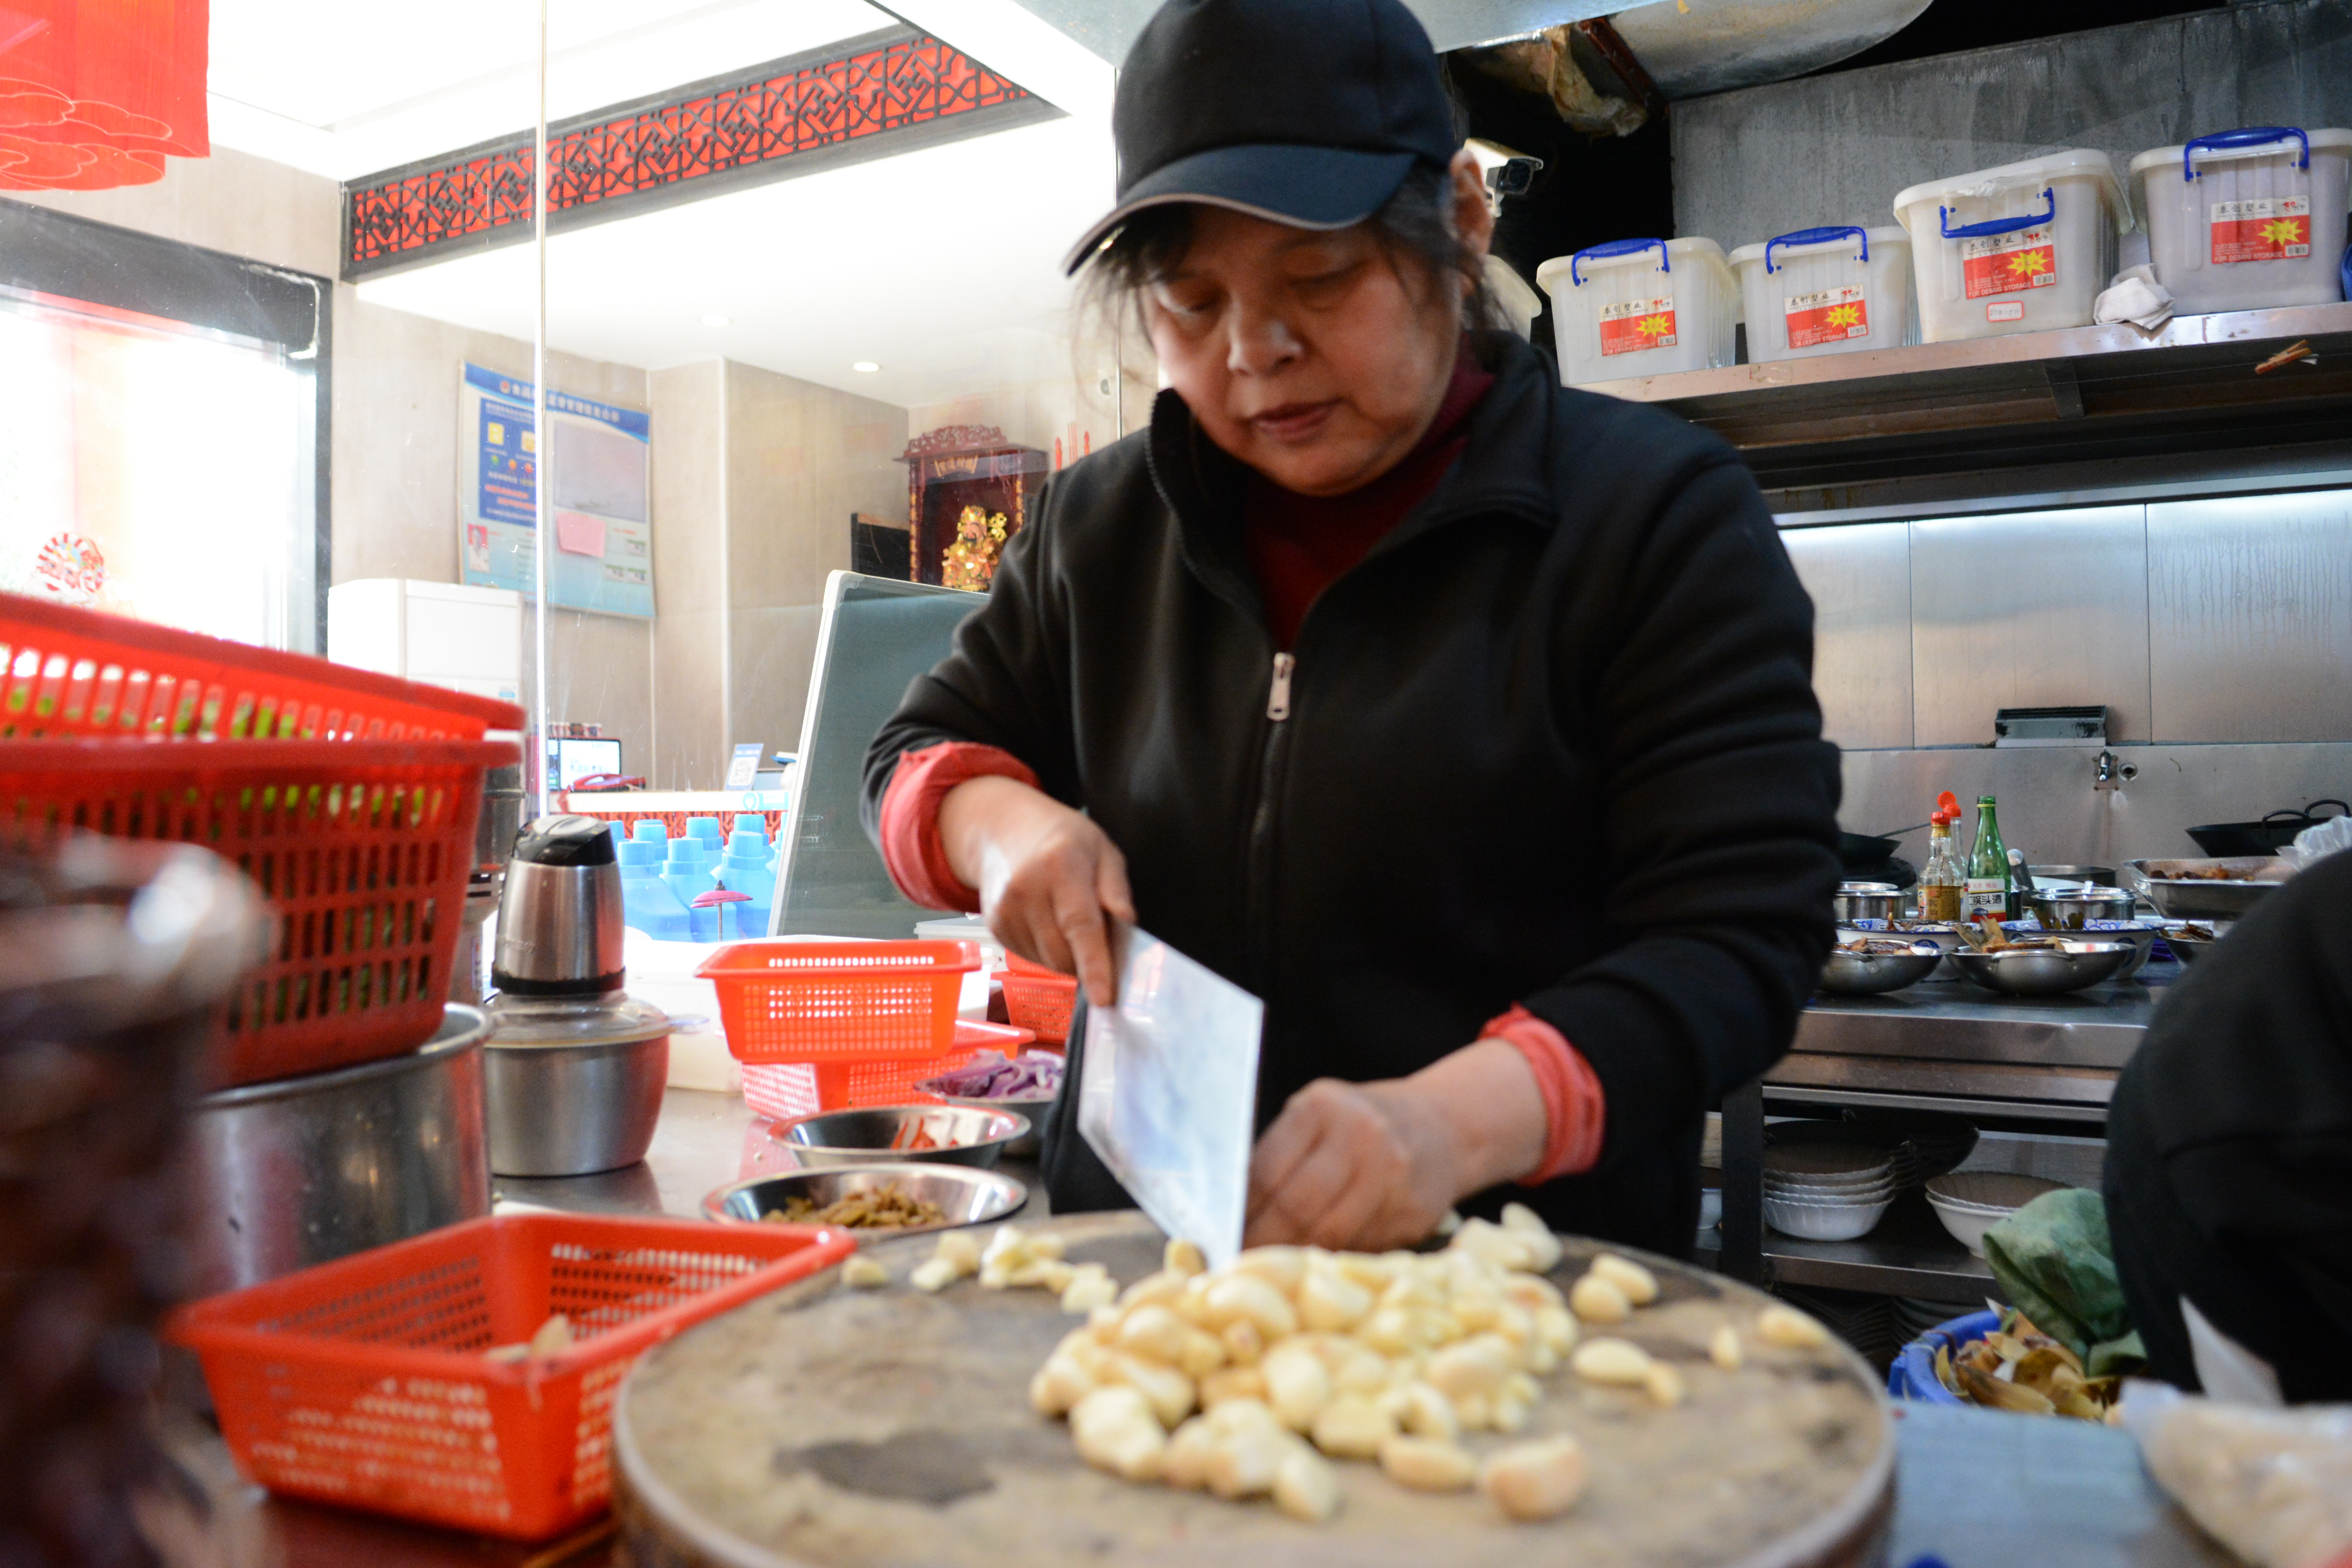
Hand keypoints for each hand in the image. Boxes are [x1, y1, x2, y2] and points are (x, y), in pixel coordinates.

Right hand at [938, 775, 1134, 1005]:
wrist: (1005, 829)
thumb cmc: (1063, 841)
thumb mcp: (1102, 851)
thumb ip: (1116, 888)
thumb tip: (1128, 922)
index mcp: (1061, 866)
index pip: (1080, 925)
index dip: (1094, 965)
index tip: (1105, 998)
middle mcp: (1026, 889)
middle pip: (1063, 953)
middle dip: (1088, 962)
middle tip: (1100, 941)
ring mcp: (1005, 910)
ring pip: (1047, 962)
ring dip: (1067, 957)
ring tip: (1069, 921)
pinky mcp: (994, 926)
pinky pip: (1030, 958)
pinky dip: (1047, 952)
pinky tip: (1048, 923)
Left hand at [1243, 1039, 1548, 1251]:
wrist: (1444, 1126)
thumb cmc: (1363, 1124)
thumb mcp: (1319, 1118)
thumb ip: (1281, 1155)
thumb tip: (1230, 1213)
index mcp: (1323, 1107)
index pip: (1266, 1171)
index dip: (1240, 1212)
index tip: (1220, 1236)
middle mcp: (1362, 1136)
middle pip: (1295, 1207)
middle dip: (1261, 1241)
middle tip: (1240, 1263)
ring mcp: (1393, 1177)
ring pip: (1328, 1235)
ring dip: (1295, 1257)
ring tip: (1272, 1270)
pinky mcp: (1415, 1214)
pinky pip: (1361, 1249)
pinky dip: (1334, 1259)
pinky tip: (1318, 1263)